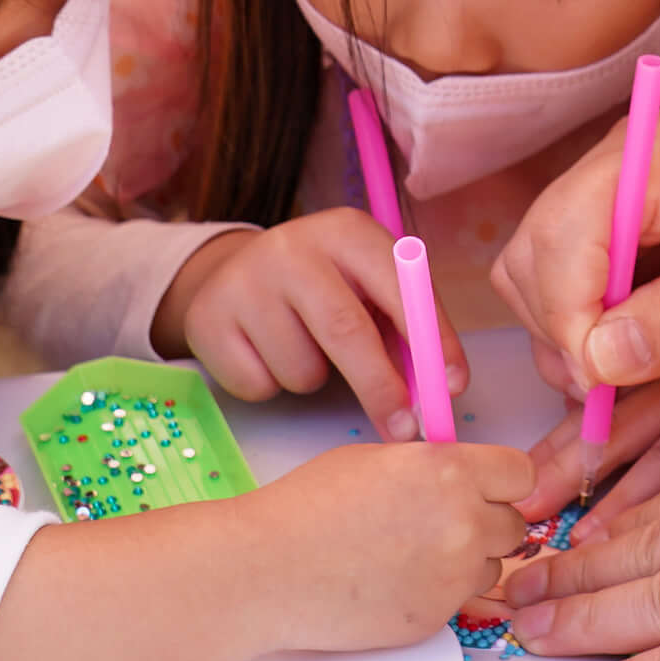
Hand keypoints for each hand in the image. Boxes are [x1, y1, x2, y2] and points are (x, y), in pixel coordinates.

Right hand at [153, 212, 469, 435]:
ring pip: (301, 367)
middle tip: (403, 429)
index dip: (431, 341)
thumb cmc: (322, 288)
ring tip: (305, 351)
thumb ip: (403, 329)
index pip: (399, 288)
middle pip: (346, 330)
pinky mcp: (208, 320)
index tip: (451, 387)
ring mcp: (244, 282)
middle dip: (381, 388)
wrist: (231, 274)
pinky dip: (272, 385)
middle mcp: (292, 248)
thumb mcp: (366, 287)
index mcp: (346, 231)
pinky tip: (265, 353)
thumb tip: (438, 388)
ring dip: (315, 381)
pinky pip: (259, 384)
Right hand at [254, 435, 536, 651]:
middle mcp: (464, 524)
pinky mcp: (436, 619)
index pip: (522, 476)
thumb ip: (435, 467)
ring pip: (492, 568)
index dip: (502, 482)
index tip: (487, 488)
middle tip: (440, 524)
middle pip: (514, 526)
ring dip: (466, 562)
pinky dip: (436, 593)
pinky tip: (392, 583)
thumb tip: (463, 479)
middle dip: (486, 523)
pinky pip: (459, 602)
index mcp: (451, 473)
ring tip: (409, 555)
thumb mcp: (379, 460)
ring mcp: (453, 577)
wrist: (268, 571)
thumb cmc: (308, 508)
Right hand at [493, 103, 659, 405]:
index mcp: (658, 157)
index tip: (604, 388)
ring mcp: (620, 190)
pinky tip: (639, 359)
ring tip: (630, 380)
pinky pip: (576, 280)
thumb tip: (598, 361)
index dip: (569, 323)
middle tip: (612, 395)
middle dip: (560, 332)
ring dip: (570, 336)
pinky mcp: (629, 222)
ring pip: (543, 273)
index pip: (563, 240)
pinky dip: (591, 328)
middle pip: (535, 255)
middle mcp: (621, 162)